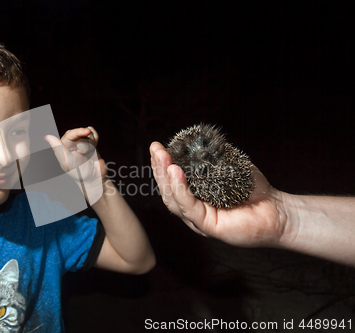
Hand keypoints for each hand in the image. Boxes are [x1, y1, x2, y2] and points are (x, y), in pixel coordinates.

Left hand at [45, 126, 106, 182]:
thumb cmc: (79, 172)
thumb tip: (48, 137)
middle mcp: (71, 143)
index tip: (86, 132)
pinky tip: (93, 148)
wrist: (94, 177)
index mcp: (63, 146)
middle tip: (84, 153)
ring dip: (91, 143)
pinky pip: (94, 134)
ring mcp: (81, 142)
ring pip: (89, 133)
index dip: (79, 132)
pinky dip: (96, 140)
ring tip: (88, 154)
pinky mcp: (90, 142)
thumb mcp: (68, 162)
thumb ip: (58, 148)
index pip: (71, 134)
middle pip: (81, 133)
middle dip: (86, 143)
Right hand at [150, 141, 286, 247]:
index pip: (171, 183)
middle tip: (155, 149)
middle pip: (167, 191)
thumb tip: (199, 140)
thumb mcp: (228, 168)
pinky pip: (190, 207)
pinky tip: (177, 172)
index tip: (157, 148)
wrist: (279, 211)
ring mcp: (199, 221)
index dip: (162, 166)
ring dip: (165, 177)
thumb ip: (212, 158)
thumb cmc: (254, 191)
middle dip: (159, 168)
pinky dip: (181, 189)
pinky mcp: (209, 226)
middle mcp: (193, 211)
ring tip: (163, 158)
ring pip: (174, 200)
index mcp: (195, 199)